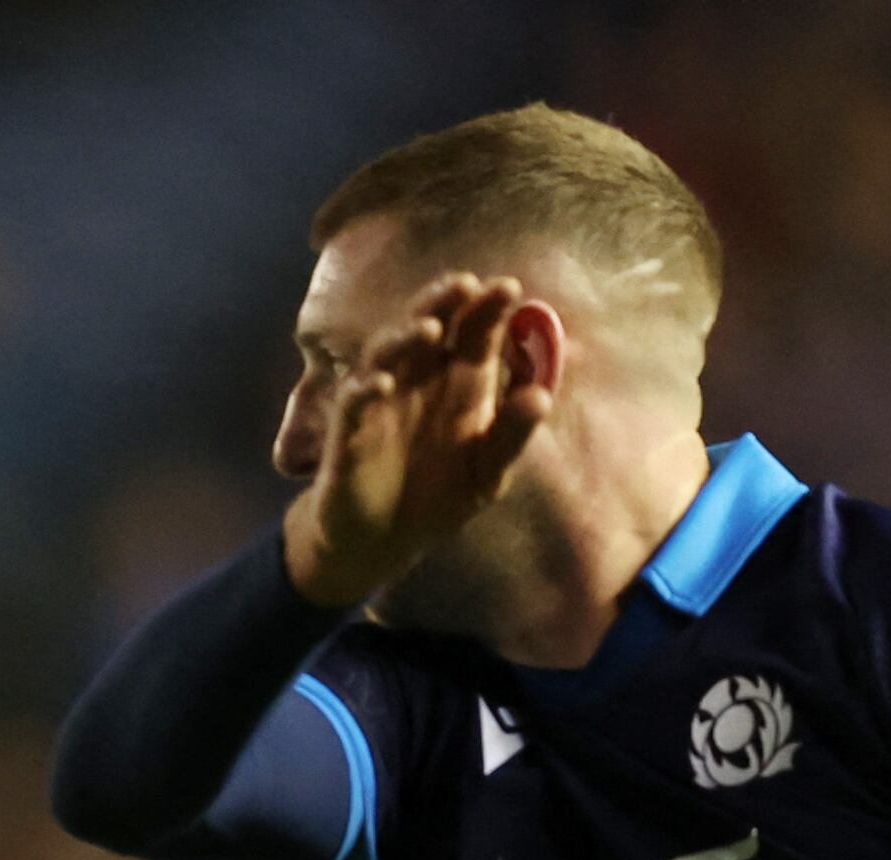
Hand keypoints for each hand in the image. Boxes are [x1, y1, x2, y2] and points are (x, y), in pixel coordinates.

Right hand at [283, 275, 551, 612]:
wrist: (385, 543)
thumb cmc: (439, 498)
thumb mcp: (488, 471)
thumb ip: (513, 434)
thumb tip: (541, 396)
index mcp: (458, 381)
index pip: (474, 331)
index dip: (489, 308)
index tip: (510, 288)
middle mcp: (419, 379)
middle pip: (429, 323)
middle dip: (445, 302)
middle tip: (467, 285)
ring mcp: (381, 399)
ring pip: (387, 350)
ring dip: (405, 336)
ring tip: (431, 329)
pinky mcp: (349, 430)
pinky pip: (354, 400)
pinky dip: (366, 388)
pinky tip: (383, 383)